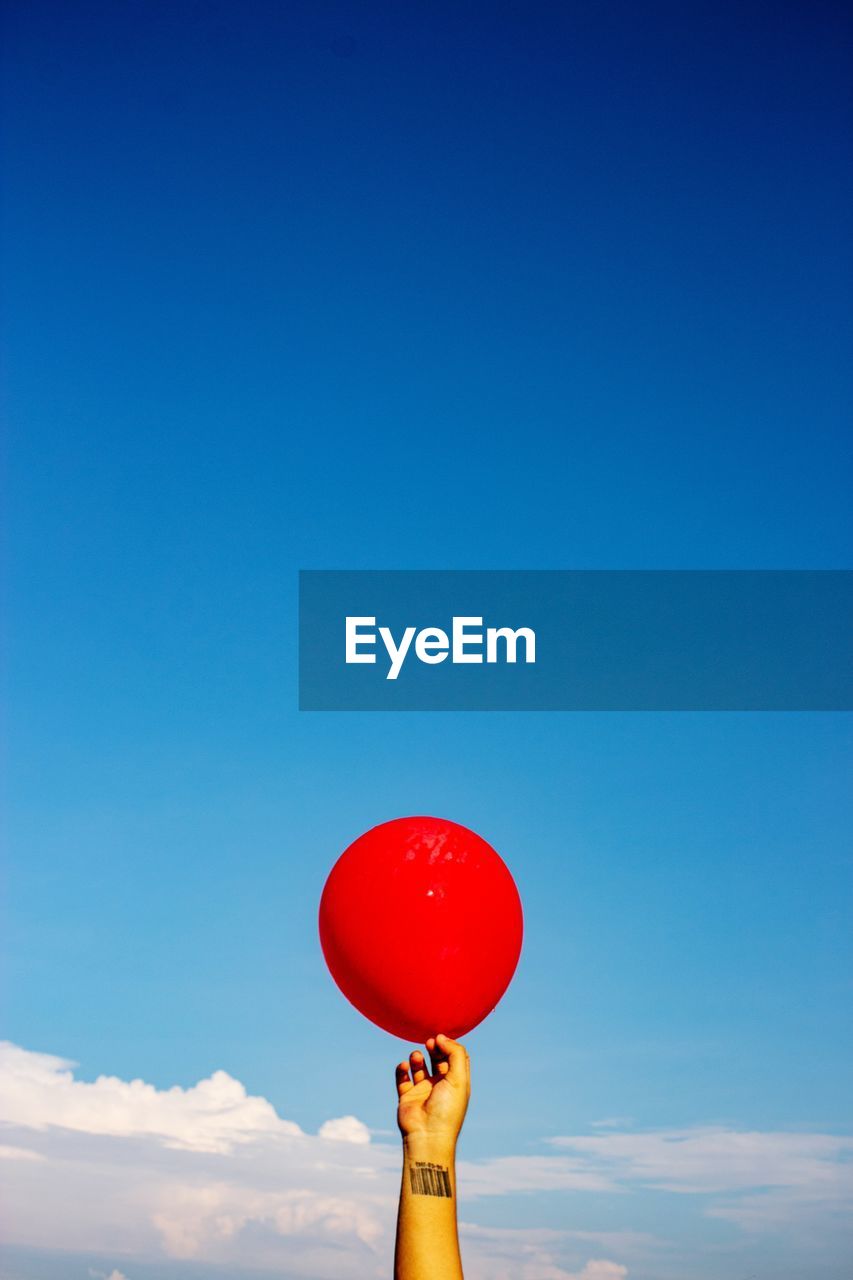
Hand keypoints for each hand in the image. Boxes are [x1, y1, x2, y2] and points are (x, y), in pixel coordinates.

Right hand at [395, 1033, 469, 1150]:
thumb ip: (455, 1054)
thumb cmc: (447, 1109)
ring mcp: (423, 1091)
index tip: (442, 1038)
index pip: (456, 1058)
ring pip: (419, 1067)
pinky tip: (405, 1066)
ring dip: (417, 1058)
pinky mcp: (407, 1097)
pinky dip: (402, 1068)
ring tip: (416, 1057)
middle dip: (434, 1048)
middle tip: (430, 1042)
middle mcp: (440, 1086)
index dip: (450, 1045)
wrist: (427, 1136)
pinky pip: (402, 1077)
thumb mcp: (459, 1079)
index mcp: (456, 1083)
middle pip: (438, 1059)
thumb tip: (442, 1037)